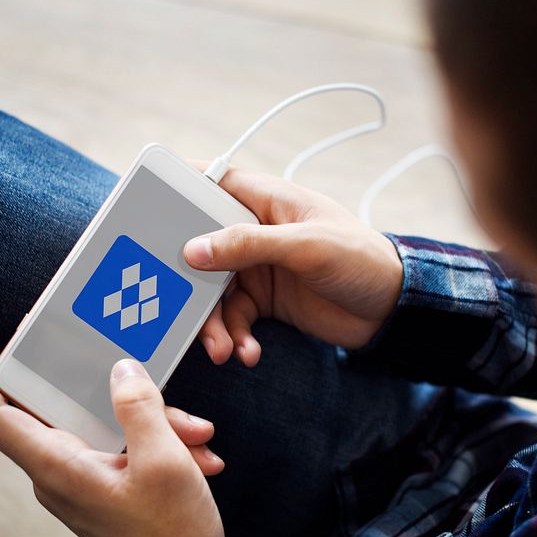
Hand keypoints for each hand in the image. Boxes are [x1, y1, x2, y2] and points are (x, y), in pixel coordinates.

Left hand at [0, 314, 229, 536]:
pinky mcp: (105, 485)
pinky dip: (155, 439)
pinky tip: (198, 450)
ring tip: (194, 429)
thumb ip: (139, 407)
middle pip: (52, 406)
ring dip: (148, 417)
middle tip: (107, 346)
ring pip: (100, 424)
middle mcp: (58, 473)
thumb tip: (120, 369)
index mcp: (55, 467)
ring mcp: (81, 480)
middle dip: (97, 381)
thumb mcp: (164, 463)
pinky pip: (121, 445)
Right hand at [184, 166, 402, 365]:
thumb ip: (249, 244)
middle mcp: (255, 231)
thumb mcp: (306, 246)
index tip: (143, 212)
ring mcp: (257, 268)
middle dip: (187, 280)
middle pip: (200, 247)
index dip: (177, 193)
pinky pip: (233, 319)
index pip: (210, 184)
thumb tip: (193, 249)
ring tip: (222, 350)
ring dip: (212, 322)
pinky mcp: (264, 301)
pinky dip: (235, 337)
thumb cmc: (361, 260)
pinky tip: (247, 353)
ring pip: (212, 291)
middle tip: (175, 305)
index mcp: (266, 200)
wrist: (393, 311)